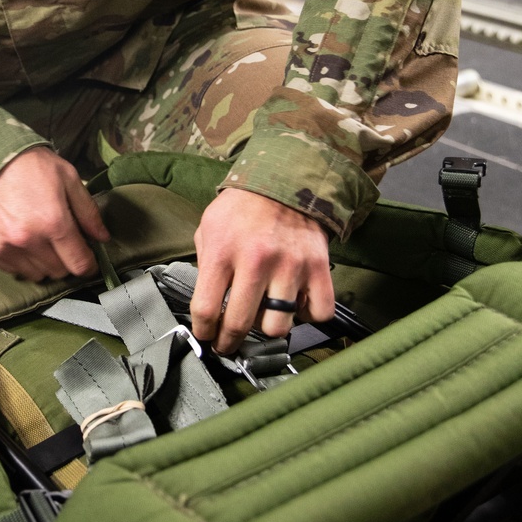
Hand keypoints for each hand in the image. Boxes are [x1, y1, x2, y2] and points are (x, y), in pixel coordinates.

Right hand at [0, 147, 108, 280]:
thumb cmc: (29, 163)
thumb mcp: (68, 178)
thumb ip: (88, 211)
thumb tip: (103, 238)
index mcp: (53, 223)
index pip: (79, 264)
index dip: (89, 263)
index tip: (88, 257)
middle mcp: (27, 240)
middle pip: (57, 272)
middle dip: (64, 259)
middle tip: (59, 240)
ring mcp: (1, 246)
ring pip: (34, 274)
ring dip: (41, 262)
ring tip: (36, 238)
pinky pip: (8, 268)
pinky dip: (17, 259)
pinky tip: (15, 237)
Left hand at [191, 188, 334, 353]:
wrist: (284, 178)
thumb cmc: (243, 207)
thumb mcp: (209, 226)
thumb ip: (205, 263)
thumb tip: (204, 303)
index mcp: (223, 251)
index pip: (206, 309)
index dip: (203, 332)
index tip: (206, 337)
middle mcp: (256, 260)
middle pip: (240, 324)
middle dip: (229, 341)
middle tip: (228, 343)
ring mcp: (289, 265)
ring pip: (278, 325)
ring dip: (268, 327)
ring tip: (263, 317)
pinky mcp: (316, 267)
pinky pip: (317, 312)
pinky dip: (307, 315)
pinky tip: (295, 304)